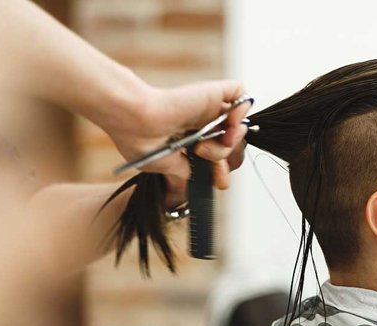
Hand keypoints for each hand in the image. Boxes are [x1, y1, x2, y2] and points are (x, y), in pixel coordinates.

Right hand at [106, 80, 251, 196]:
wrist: (134, 119)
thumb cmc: (138, 139)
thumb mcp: (165, 165)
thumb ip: (185, 170)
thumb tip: (197, 177)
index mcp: (187, 136)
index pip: (217, 153)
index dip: (222, 169)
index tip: (220, 182)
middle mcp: (199, 121)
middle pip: (230, 141)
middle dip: (226, 158)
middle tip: (213, 165)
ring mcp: (207, 107)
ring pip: (237, 124)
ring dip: (230, 141)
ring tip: (205, 146)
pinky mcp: (212, 93)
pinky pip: (241, 94)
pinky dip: (242, 110)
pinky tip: (229, 124)